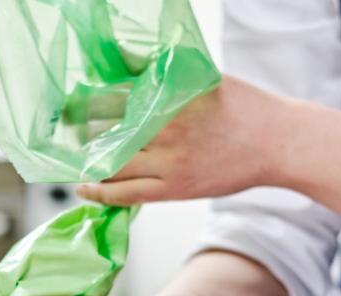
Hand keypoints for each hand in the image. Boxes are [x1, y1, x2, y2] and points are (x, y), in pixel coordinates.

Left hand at [76, 75, 283, 205]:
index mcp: (172, 95)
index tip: (72, 96)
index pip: (116, 93)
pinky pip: (128, 193)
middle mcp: (166, 128)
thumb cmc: (242, 107)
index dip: (88, 96)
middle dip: (80, 126)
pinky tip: (86, 187)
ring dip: (89, 159)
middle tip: (62, 124)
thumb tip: (119, 57)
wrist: (277, 143)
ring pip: (113, 163)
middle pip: (108, 128)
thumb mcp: (201, 76)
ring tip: (74, 154)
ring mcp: (170, 162)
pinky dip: (102, 192)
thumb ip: (160, 69)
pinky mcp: (176, 188)